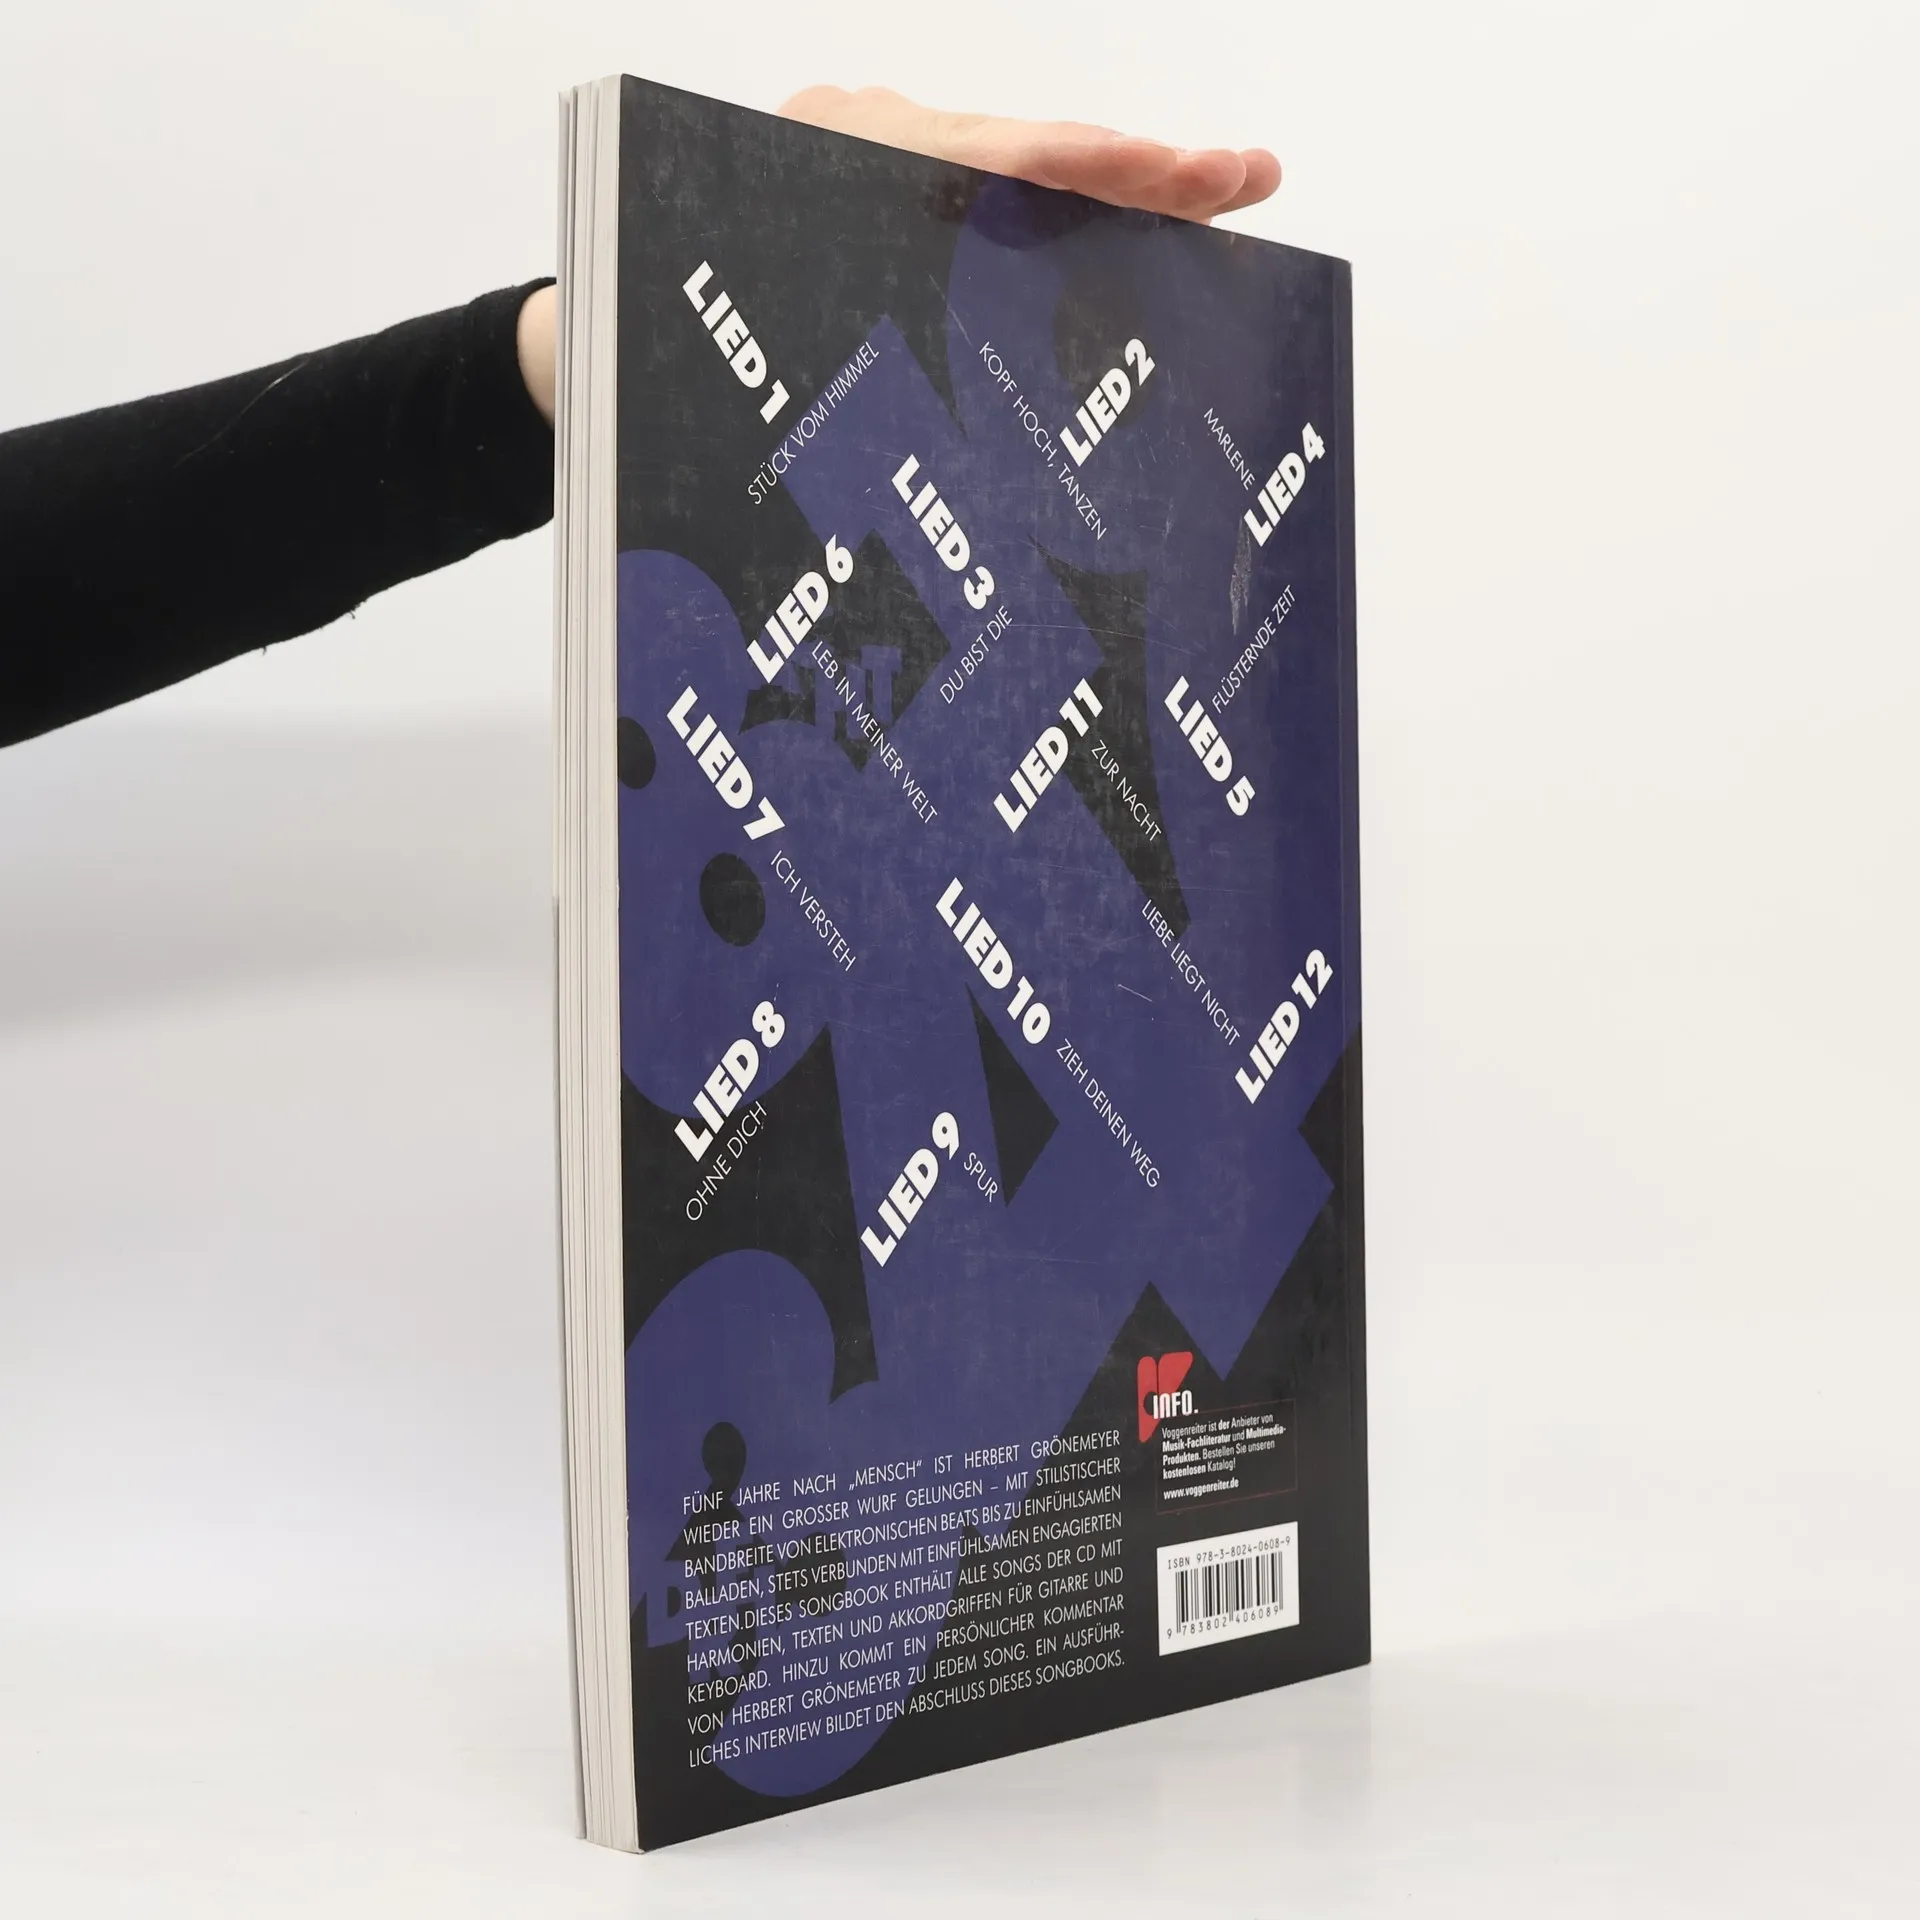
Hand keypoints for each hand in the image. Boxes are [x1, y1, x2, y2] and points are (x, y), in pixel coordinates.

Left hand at [518, 87, 1281, 419]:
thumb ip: (833, 391)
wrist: (570, 346)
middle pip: (1023, 145)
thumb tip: (954, 479)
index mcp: (827, 171)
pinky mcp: (876, 201)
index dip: (1097, 167)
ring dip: (1110, 192)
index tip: (1184, 175)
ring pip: (1012, 171)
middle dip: (1139, 165)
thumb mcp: (740, 382)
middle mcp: (854, 146)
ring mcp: (867, 163)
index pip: (991, 155)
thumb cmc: (634, 371)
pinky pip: (978, 204)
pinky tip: (1129, 242)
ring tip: (1213, 198)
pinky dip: (1053, 222)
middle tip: (1243, 176)